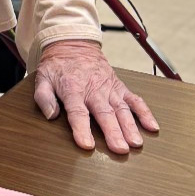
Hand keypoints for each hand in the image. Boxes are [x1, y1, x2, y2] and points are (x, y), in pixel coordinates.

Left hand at [34, 40, 158, 153]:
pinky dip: (145, 112)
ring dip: (130, 126)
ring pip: (121, 109)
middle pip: (104, 113)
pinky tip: (152, 126)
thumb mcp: (42, 78)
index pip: (77, 112)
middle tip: (120, 149)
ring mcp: (109, 88)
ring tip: (136, 143)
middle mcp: (93, 90)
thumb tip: (50, 115)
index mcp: (72, 89)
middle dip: (113, 132)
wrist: (73, 46)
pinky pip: (135, 99)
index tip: (87, 144)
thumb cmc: (57, 66)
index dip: (81, 129)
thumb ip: (43, 97)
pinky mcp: (119, 87)